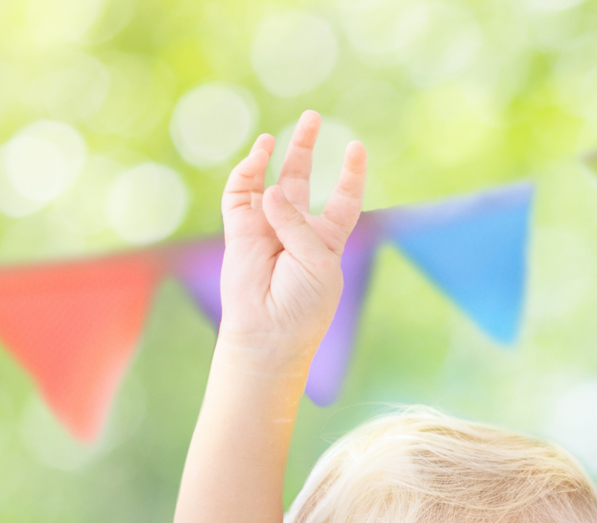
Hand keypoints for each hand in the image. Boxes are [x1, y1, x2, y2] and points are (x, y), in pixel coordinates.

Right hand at [216, 111, 366, 371]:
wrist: (269, 332)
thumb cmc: (303, 303)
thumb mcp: (317, 260)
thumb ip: (297, 222)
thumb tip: (269, 189)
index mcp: (326, 239)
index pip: (343, 199)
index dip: (351, 174)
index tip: (356, 148)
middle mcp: (296, 228)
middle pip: (302, 179)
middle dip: (304, 148)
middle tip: (312, 117)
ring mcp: (266, 226)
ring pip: (269, 180)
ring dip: (274, 154)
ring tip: (276, 133)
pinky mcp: (240, 229)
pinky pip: (241, 192)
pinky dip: (248, 172)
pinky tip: (258, 156)